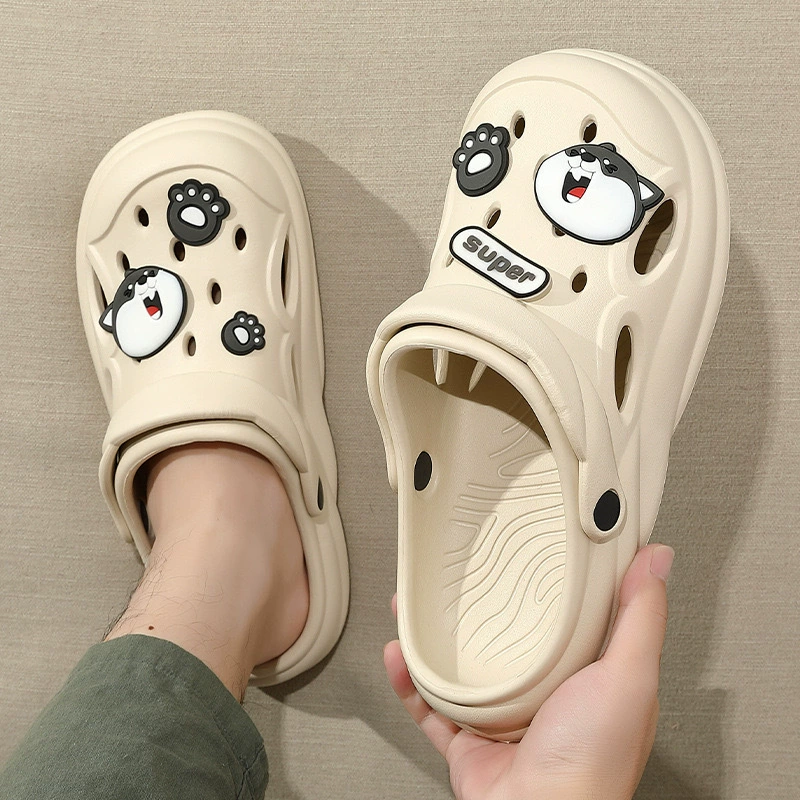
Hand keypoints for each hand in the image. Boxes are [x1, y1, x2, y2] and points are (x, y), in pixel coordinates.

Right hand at [384, 543, 672, 799]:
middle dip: (486, 605)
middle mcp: (546, 695)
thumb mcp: (628, 676)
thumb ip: (639, 618)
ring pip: (464, 665)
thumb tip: (657, 559)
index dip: (555, 581)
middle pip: (510, 637)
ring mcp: (504, 716)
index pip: (573, 616)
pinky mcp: (469, 738)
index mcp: (588, 677)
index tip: (537, 547)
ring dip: (438, 636)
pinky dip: (410, 681)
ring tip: (421, 604)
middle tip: (465, 573)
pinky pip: (431, 703)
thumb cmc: (592, 763)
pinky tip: (401, 654)